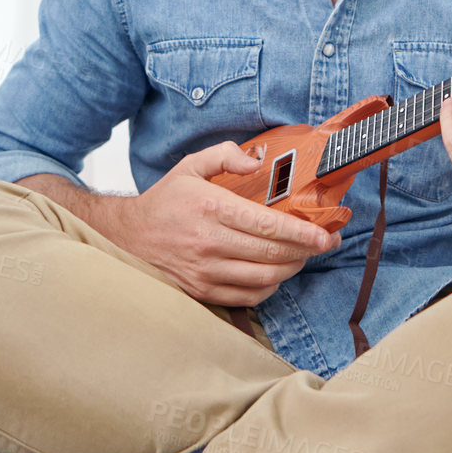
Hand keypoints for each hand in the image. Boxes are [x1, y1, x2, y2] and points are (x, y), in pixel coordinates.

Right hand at [102, 141, 335, 305]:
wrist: (127, 237)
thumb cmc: (165, 201)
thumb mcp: (190, 167)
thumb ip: (225, 156)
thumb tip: (256, 163)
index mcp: (211, 207)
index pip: (268, 225)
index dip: (302, 232)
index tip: (324, 234)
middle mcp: (209, 241)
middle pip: (272, 254)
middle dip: (306, 251)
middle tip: (322, 244)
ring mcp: (206, 270)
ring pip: (265, 277)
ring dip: (291, 269)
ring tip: (301, 256)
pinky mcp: (203, 290)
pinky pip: (249, 296)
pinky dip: (269, 287)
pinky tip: (274, 273)